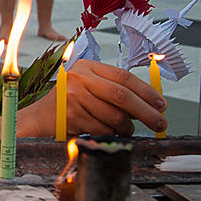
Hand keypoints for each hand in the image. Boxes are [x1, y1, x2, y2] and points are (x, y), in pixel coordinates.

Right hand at [25, 60, 166, 136]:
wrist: (39, 118)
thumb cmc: (69, 104)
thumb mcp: (89, 88)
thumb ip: (115, 91)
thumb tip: (152, 104)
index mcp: (87, 67)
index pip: (123, 77)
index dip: (146, 91)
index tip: (161, 104)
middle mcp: (78, 78)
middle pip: (121, 96)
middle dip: (146, 112)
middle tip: (160, 123)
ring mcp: (72, 96)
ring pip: (114, 115)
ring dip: (127, 127)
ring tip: (128, 129)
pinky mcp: (71, 115)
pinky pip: (102, 128)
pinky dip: (111, 134)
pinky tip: (108, 132)